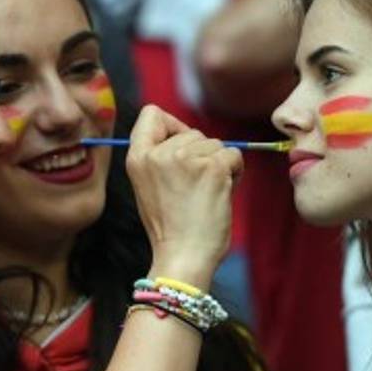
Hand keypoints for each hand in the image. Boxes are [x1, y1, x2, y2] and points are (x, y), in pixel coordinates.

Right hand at [125, 104, 241, 290]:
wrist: (183, 257)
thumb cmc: (171, 228)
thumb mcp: (149, 187)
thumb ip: (161, 158)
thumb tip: (189, 137)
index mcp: (137, 158)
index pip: (151, 113)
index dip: (172, 126)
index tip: (180, 150)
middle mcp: (159, 153)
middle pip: (192, 131)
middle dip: (201, 154)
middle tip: (195, 188)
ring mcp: (185, 159)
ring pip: (215, 143)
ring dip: (219, 165)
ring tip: (206, 194)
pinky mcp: (213, 167)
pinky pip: (234, 155)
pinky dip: (235, 172)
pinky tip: (221, 194)